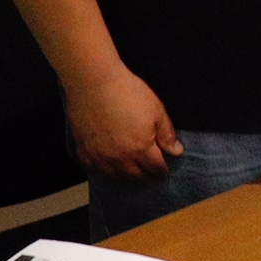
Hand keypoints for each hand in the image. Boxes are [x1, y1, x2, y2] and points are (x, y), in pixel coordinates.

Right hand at [66, 67, 181, 181]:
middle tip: (151, 176)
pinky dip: (103, 171)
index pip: (155, 168)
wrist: (94, 83)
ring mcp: (100, 156)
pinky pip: (94, 169)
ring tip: (132, 174)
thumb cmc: (128, 93)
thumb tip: (177, 152)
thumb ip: (167, 134)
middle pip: (136, 176)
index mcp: (141, 149)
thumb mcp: (157, 110)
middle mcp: (120, 158)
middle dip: (146, 177)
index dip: (162, 171)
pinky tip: (107, 168)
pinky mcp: (84, 150)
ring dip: (126, 177)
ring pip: (115, 176)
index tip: (164, 171)